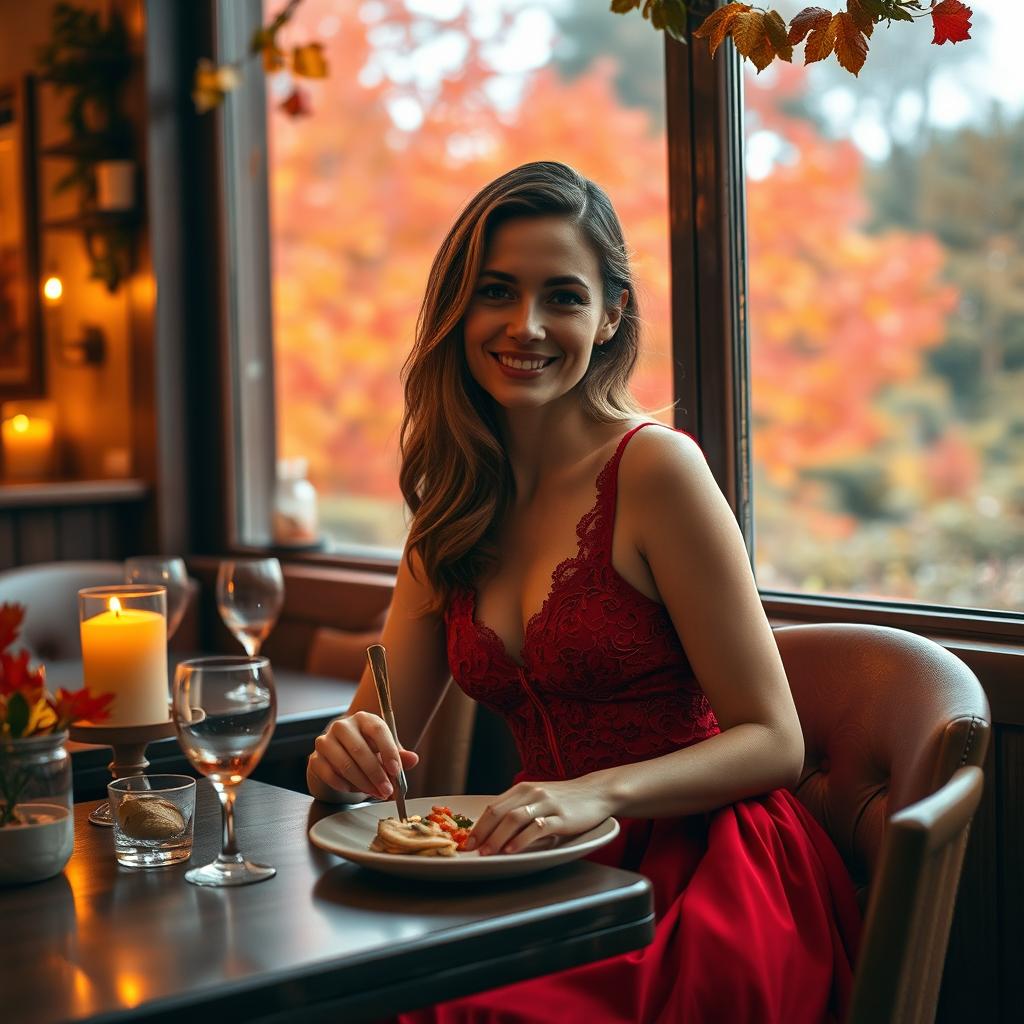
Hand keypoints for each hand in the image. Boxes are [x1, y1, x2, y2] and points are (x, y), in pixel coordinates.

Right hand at [309, 711, 418, 799]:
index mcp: (364, 719)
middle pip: (360, 750)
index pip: (377, 730)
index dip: (388, 751)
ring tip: (375, 793)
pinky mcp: (315, 758)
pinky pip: (329, 774)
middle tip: (387, 791)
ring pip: (345, 764)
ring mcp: (326, 740)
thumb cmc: (366, 752)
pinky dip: (344, 785)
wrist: (338, 758)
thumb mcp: (385, 751)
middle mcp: (343, 725)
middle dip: (376, 774)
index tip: (396, 771)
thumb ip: (399, 756)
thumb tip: (413, 759)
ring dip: (362, 783)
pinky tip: (354, 790)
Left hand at [465, 777, 612, 855]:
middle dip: (482, 833)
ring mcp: (546, 804)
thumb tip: (493, 832)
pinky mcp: (561, 816)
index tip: (467, 843)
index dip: (478, 826)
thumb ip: (519, 809)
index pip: (493, 807)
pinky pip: (537, 828)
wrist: (596, 792)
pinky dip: (522, 840)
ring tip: (487, 853)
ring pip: (514, 819)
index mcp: (522, 789)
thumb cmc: (565, 799)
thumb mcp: (538, 798)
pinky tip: (513, 851)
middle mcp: (531, 793)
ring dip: (497, 838)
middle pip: (499, 813)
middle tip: (471, 850)